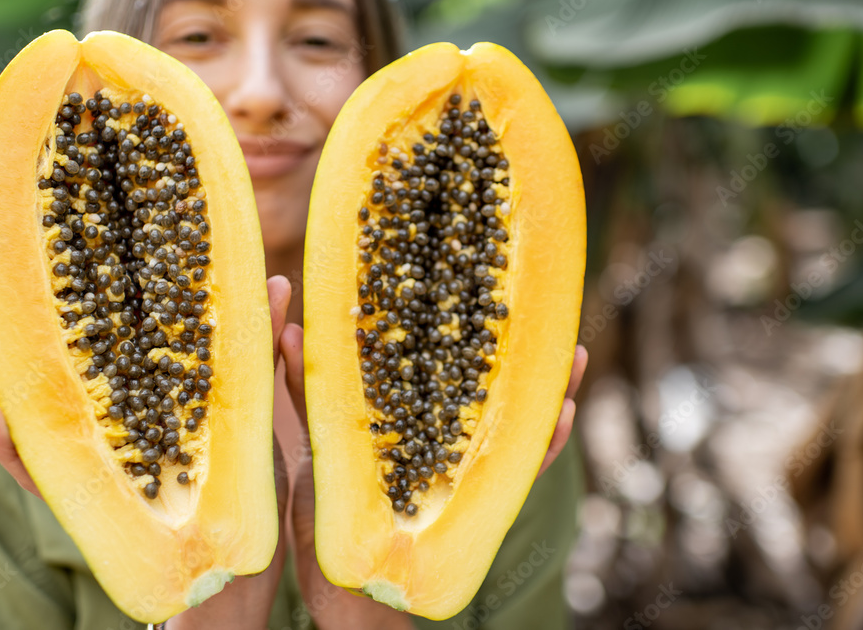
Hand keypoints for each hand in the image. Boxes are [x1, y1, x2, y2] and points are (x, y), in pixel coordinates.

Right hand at [0, 272, 294, 628]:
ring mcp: (97, 456)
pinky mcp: (91, 500)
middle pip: (51, 360)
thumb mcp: (263, 402)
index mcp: (145, 383)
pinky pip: (44, 477)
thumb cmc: (253, 473)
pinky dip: (17, 452)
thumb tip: (280, 280)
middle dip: (8, 322)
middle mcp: (112, 415)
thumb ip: (261, 345)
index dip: (66, 289)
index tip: (36, 246)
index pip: (97, 328)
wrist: (244, 551)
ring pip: (33, 410)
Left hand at [278, 325, 586, 627]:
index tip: (486, 286)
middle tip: (548, 318)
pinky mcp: (475, 502)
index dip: (469, 327)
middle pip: (493, 385)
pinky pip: (519, 473)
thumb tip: (290, 330)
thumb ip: (308, 388)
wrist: (336, 576)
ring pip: (516, 422)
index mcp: (412, 415)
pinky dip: (542, 446)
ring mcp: (464, 467)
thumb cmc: (325, 502)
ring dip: (547, 391)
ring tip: (572, 361)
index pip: (447, 363)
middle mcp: (446, 436)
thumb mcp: (316, 438)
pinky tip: (560, 417)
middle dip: (522, 352)